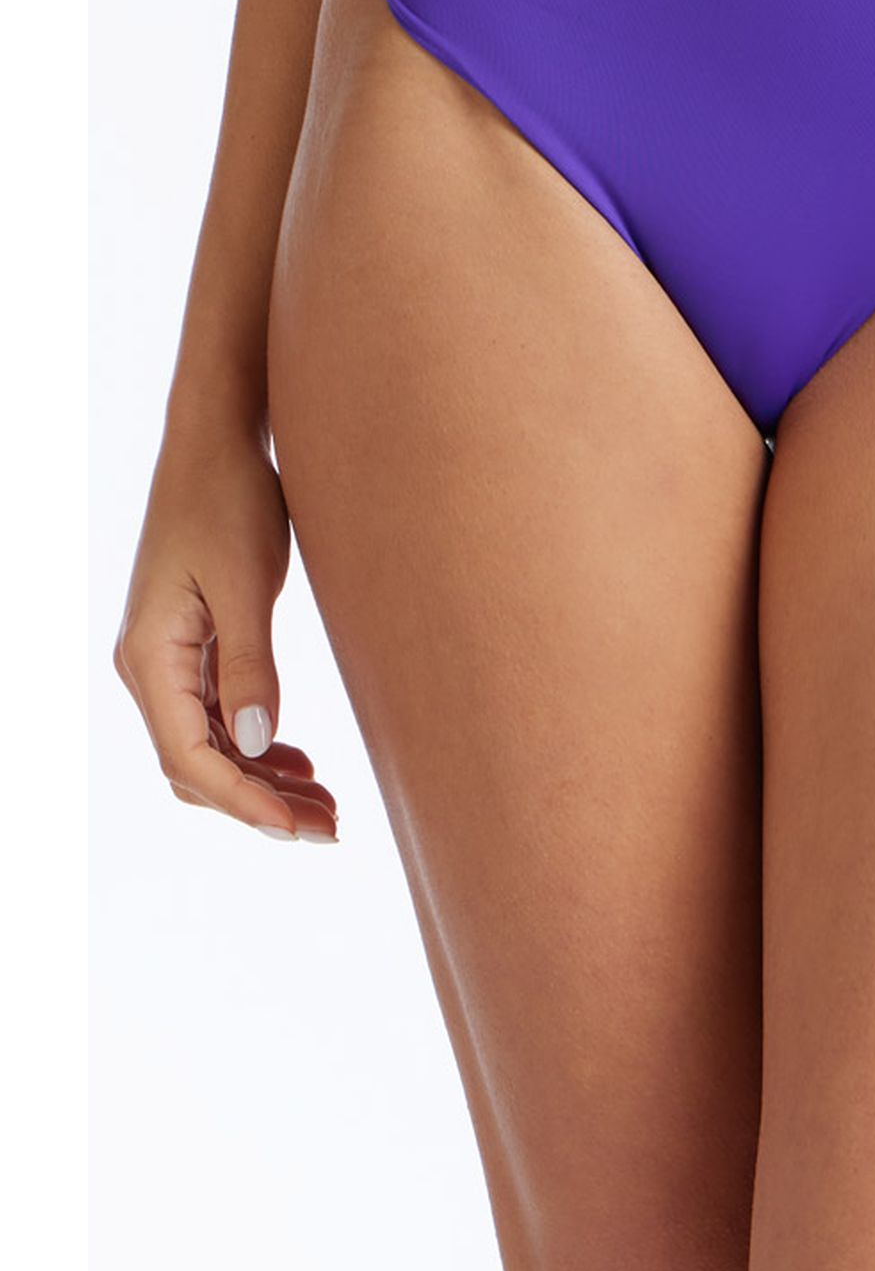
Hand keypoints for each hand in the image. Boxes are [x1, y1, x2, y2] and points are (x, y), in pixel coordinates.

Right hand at [114, 420, 337, 840]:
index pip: (191, 759)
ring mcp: (167, 658)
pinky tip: (300, 761)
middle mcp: (148, 667)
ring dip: (263, 780)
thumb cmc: (229, 498)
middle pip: (196, 767)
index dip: (246, 802)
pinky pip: (218, 717)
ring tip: (326, 805)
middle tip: (330, 828)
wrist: (216, 441)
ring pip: (209, 747)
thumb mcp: (246, 583)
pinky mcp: (192, 645)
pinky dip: (257, 746)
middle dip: (258, 804)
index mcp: (150, 658)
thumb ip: (251, 666)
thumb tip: (260, 745)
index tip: (301, 830)